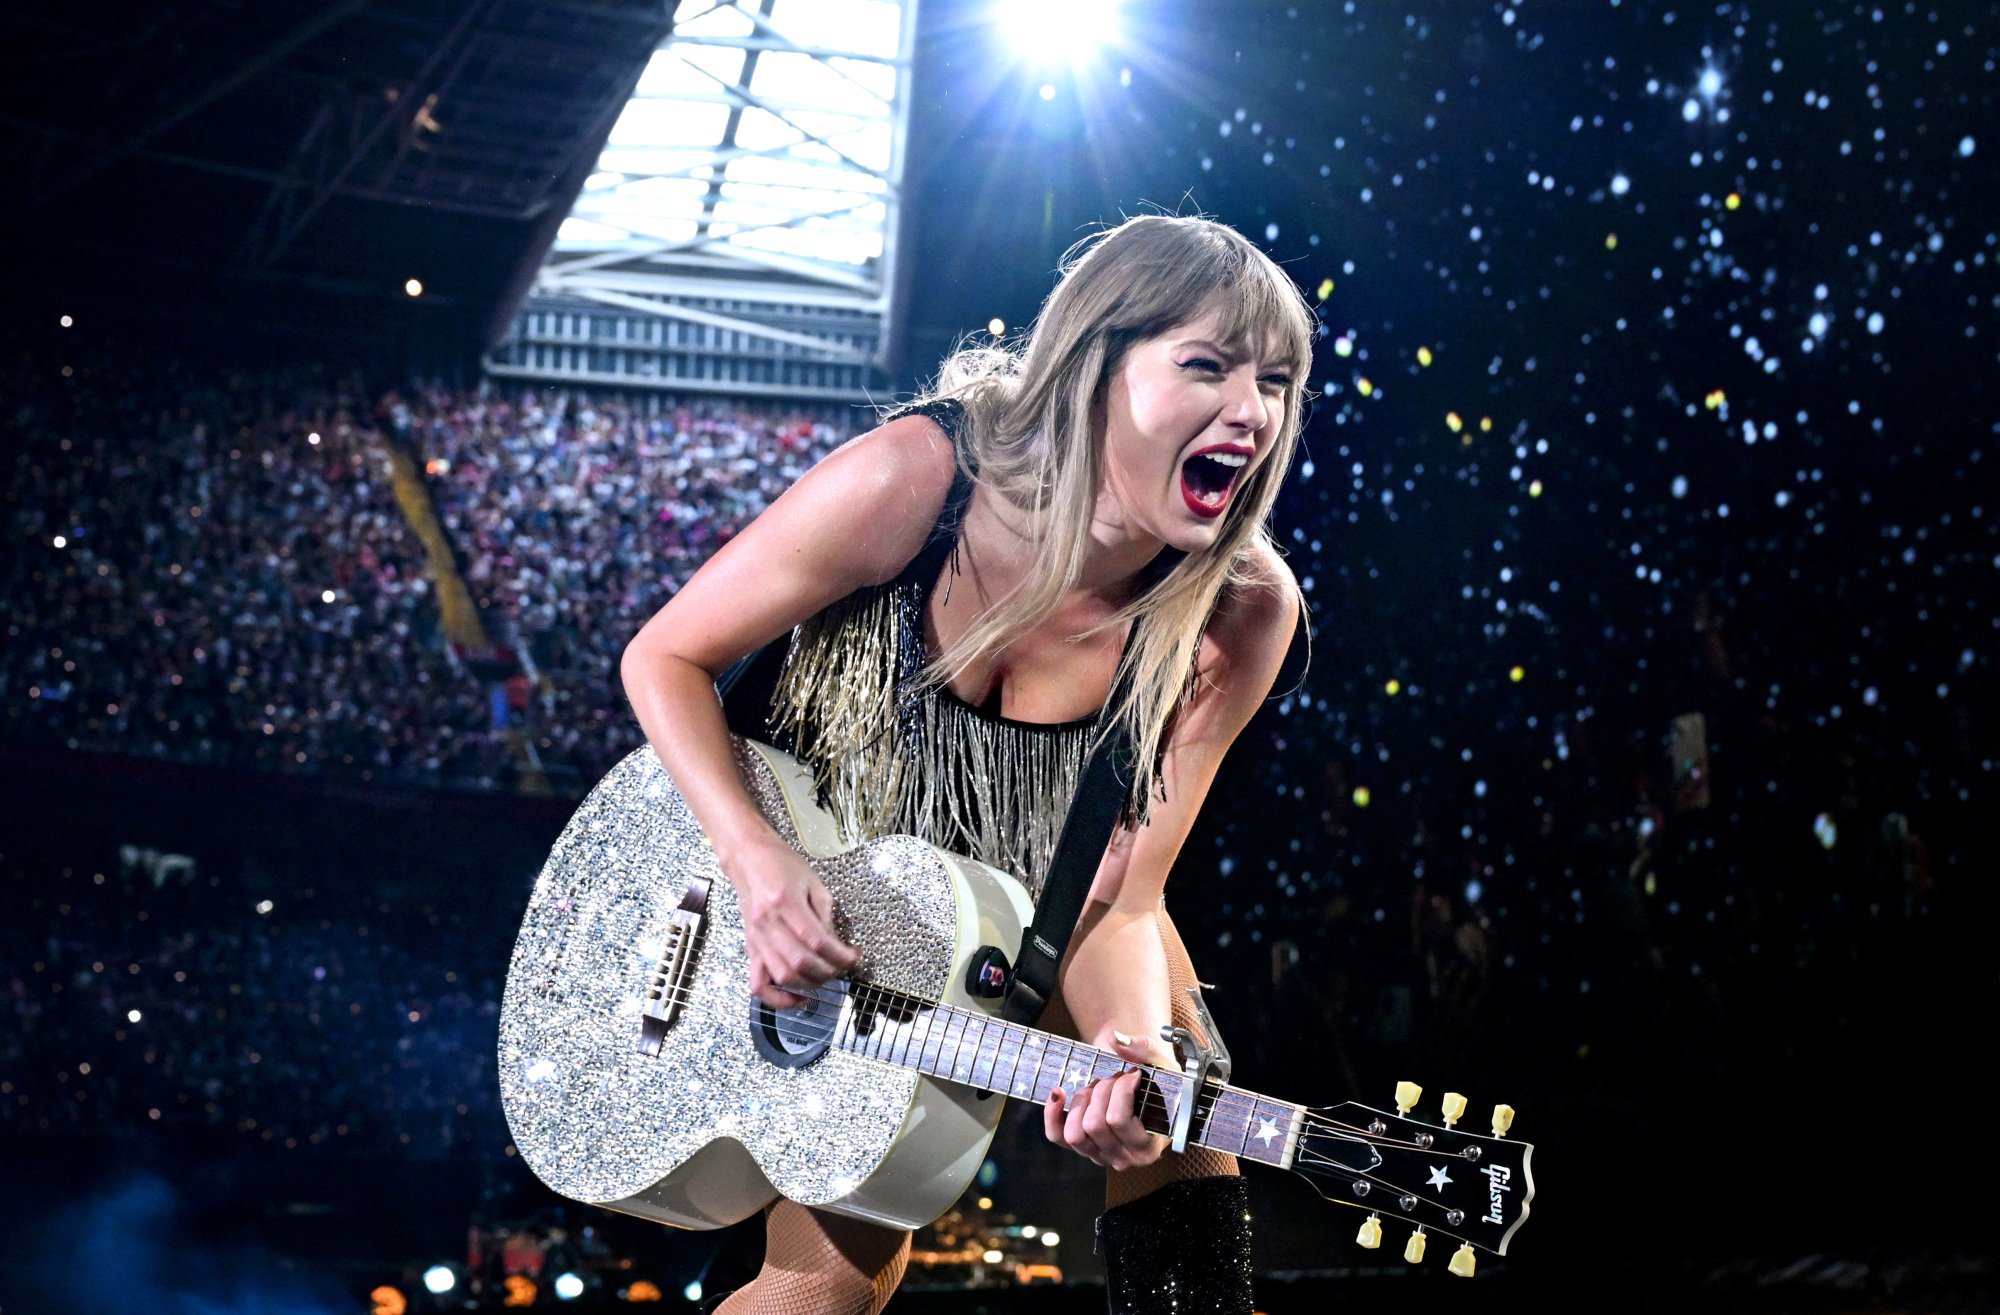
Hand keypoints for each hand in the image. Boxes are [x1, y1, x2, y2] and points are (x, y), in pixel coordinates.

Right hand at [724, 834, 860, 1008]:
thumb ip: (825, 916)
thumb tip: (836, 946)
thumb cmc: (781, 865)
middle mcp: (767, 923)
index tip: (854, 956)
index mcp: (785, 902)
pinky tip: (796, 998)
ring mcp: (756, 938)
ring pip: (782, 976)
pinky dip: (777, 998)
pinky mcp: (750, 948)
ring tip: (826, 976)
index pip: (817, 941)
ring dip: (809, 984)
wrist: (749, 859)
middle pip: (800, 962)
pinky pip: (758, 983)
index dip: (840, 955)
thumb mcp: (813, 883)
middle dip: (829, 971)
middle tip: (843, 966)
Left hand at [1044, 1029, 1171, 1170]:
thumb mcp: (1160, 1063)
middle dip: (1102, 1091)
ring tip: (1096, 1087)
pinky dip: (1053, 1113)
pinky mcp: (1080, 1146)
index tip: (1132, 1073)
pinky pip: (1056, 1136)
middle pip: (1094, 1124)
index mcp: (1147, 1148)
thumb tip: (1117, 1040)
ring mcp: (1099, 1155)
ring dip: (1082, 1101)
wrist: (1143, 1084)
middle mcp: (1123, 1158)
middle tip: (1114, 1079)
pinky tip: (1059, 1093)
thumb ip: (1144, 1049)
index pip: (1119, 1120)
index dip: (1120, 1090)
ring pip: (1074, 1134)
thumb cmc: (1156, 1079)